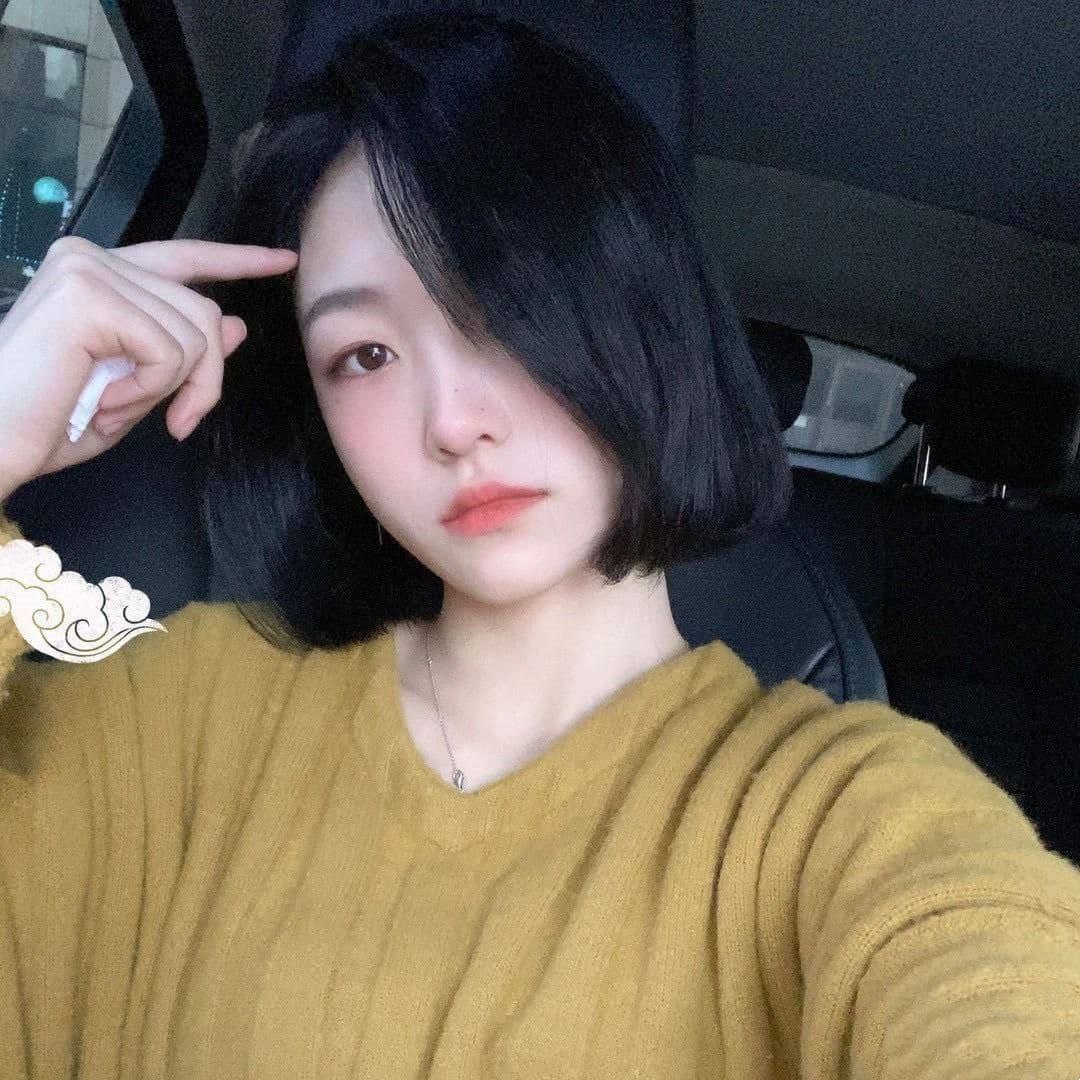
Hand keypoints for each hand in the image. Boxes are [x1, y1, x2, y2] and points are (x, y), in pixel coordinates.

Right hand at [0, 235, 296, 498]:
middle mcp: (93, 257)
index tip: (283, 260)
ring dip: (175, 389)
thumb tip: (237, 323)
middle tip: (177, 422)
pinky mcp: (90, 294)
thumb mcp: (139, 389)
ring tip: (117, 406)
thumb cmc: (49, 424)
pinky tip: (107, 400)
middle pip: (204, 310)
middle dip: (207, 378)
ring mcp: (89, 269)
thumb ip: (184, 354)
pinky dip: (151, 390)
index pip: (184, 257)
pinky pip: (171, 350)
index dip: (238, 261)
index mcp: (100, 276)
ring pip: (197, 332)